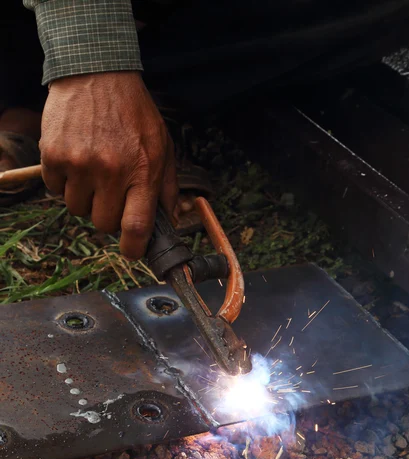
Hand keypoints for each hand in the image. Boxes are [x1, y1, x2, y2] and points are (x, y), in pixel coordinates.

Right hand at [40, 72, 177, 258]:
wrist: (96, 72)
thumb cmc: (134, 112)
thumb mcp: (162, 145)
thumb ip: (167, 185)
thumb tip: (169, 222)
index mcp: (143, 171)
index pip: (137, 227)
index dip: (133, 248)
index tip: (132, 251)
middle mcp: (111, 170)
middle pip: (103, 224)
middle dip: (108, 216)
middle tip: (111, 194)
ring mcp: (80, 164)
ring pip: (77, 210)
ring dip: (85, 199)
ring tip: (93, 172)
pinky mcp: (54, 155)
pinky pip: (56, 190)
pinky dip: (65, 182)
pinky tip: (76, 160)